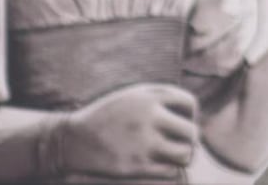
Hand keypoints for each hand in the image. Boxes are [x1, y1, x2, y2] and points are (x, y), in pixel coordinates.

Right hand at [61, 83, 198, 179]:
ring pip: (185, 154)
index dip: (190, 114)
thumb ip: (161, 97)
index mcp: (149, 97)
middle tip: (180, 143)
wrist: (74, 139)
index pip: (189, 104)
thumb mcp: (132, 95)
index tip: (181, 122)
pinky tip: (157, 164)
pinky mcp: (136, 166)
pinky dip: (168, 169)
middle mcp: (148, 117)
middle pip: (192, 132)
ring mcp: (143, 143)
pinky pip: (170, 171)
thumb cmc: (109, 116)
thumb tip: (193, 112)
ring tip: (173, 155)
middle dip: (189, 139)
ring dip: (182, 156)